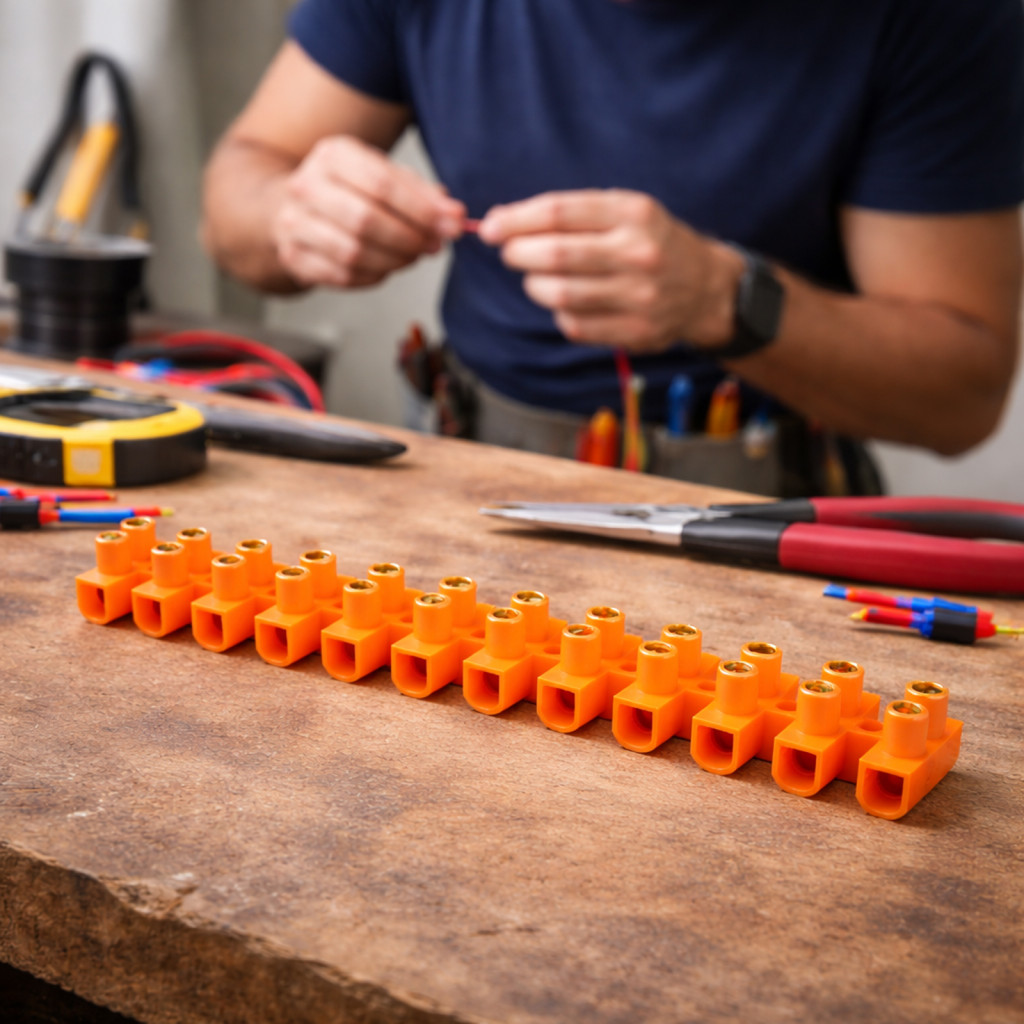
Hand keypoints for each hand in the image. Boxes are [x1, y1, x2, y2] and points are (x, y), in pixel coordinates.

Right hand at [272, 135, 465, 288]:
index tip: (451, 226)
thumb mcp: (384, 176)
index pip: (383, 184)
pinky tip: (385, 267)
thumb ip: (421, 194)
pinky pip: (342, 276)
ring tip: (411, 257)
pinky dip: (373, 276)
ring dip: (393, 260)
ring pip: (353, 252)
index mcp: (333, 155)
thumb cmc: (349, 190)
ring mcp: (295, 223)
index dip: (422, 210)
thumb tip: (453, 216)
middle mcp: (307, 185)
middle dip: (409, 238)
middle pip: (366, 219)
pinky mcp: (294, 256)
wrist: (294, 207)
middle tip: (433, 246)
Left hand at [478, 190, 741, 351]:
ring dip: (535, 286)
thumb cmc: (652, 243)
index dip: (516, 221)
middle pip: (556, 255)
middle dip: (518, 253)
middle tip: (510, 253)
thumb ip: (571, 212)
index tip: (491, 228)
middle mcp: (638, 253)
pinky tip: (565, 302)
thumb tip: (504, 221)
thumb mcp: (625, 210)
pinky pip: (574, 325)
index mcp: (633, 213)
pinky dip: (559, 313)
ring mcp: (639, 296)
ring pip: (561, 295)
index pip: (559, 212)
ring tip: (536, 278)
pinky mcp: (635, 331)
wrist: (705, 288)